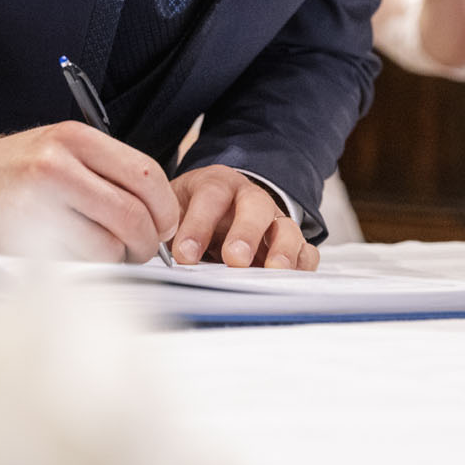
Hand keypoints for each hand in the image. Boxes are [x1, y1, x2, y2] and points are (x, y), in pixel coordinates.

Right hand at [0, 122, 179, 261]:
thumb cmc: (12, 173)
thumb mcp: (59, 151)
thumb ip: (107, 172)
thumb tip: (161, 214)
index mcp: (73, 138)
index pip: (145, 174)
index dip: (165, 208)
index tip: (164, 226)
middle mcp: (56, 165)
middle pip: (133, 215)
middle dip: (146, 243)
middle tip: (139, 250)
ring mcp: (36, 203)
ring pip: (108, 246)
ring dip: (114, 261)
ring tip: (100, 254)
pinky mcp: (20, 239)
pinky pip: (75, 267)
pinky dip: (84, 271)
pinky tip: (71, 260)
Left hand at [169, 165, 319, 270]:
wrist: (215, 210)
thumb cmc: (191, 213)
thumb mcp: (174, 213)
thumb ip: (168, 232)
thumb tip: (158, 258)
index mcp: (217, 184)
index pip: (210, 196)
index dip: (198, 224)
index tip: (185, 255)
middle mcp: (250, 199)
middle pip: (255, 206)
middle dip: (245, 233)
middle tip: (234, 259)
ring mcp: (275, 221)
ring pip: (287, 228)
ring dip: (281, 251)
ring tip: (273, 272)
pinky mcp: (291, 245)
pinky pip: (306, 252)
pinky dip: (302, 266)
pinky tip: (291, 279)